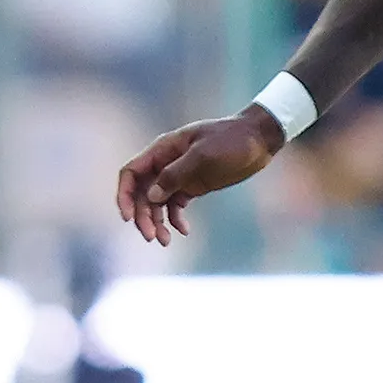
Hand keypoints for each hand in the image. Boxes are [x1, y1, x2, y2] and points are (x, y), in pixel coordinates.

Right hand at [115, 108, 283, 245]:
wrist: (258, 140)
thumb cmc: (231, 141)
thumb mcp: (203, 156)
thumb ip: (175, 175)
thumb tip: (151, 197)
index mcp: (162, 150)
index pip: (131, 173)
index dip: (124, 195)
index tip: (128, 218)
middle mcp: (165, 163)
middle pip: (142, 193)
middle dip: (143, 216)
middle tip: (152, 237)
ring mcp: (179, 176)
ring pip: (157, 203)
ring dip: (157, 222)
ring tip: (165, 241)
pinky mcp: (192, 186)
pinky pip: (175, 206)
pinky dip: (175, 220)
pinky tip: (184, 231)